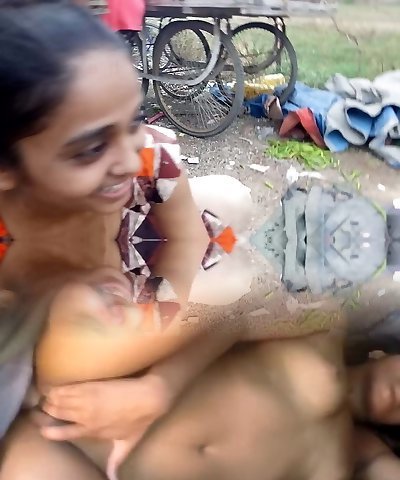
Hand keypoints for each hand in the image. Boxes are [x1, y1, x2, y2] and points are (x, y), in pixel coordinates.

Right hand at [39, 375, 171, 444]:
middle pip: (58, 413)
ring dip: (51, 398)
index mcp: (91, 431)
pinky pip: (69, 388)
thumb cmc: (138, 421)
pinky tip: (54, 387)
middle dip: (48, 410)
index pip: (64, 433)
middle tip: (42, 407)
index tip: (42, 428)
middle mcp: (85, 416)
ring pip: (61, 399)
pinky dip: (59, 388)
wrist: (148, 398)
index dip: (49, 431)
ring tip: (47, 396)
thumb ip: (115, 462)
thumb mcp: (126, 444)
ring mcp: (87, 400)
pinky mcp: (91, 386)